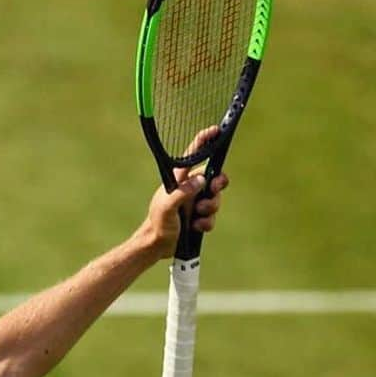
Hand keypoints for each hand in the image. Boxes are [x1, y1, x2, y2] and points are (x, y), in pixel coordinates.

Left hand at [144, 126, 229, 258]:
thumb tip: (201, 180)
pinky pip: (212, 217)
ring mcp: (195, 203)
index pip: (193, 155)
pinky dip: (206, 223)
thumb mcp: (168, 206)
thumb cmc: (157, 223)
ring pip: (216, 199)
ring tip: (197, 217)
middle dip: (218, 184)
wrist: (157, 246)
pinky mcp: (199, 218)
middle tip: (214, 189)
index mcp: (180, 180)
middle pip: (214, 178)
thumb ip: (183, 192)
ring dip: (210, 208)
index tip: (216, 131)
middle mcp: (190, 189)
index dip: (204, 141)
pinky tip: (195, 227)